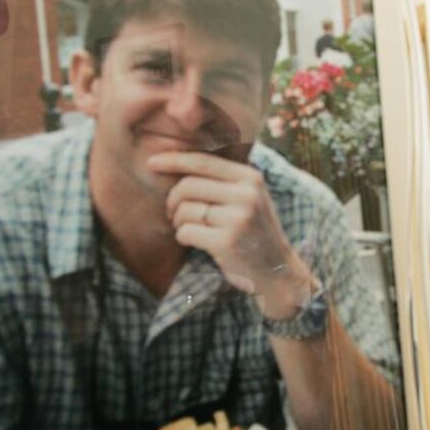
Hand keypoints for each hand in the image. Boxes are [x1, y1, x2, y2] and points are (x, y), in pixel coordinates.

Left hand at [147, 151, 314, 318]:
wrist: (278, 269)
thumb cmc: (254, 230)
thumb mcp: (249, 197)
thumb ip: (222, 179)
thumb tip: (175, 161)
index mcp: (251, 178)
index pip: (203, 162)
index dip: (174, 160)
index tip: (152, 162)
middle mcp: (247, 194)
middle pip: (188, 185)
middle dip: (173, 200)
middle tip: (174, 213)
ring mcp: (238, 218)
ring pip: (184, 210)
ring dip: (178, 221)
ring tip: (189, 228)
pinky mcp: (226, 242)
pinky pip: (186, 232)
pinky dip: (183, 237)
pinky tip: (196, 242)